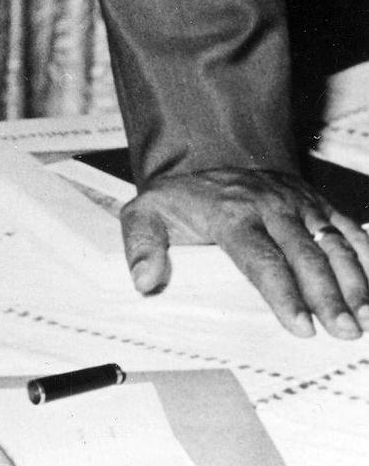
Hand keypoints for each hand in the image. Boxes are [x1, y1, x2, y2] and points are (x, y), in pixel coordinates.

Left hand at [121, 168, 368, 338]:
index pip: (260, 258)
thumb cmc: (181, 199)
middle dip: (328, 295)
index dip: (282, 293)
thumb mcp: (147, 213)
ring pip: (332, 241)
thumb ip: (141, 244)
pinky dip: (365, 254)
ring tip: (366, 318)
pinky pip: (346, 226)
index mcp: (230, 213)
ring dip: (354, 280)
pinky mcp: (315, 201)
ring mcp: (296, 201)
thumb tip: (145, 280)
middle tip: (345, 331)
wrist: (205, 156)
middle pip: (304, 255)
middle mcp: (269, 205)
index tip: (300, 326)